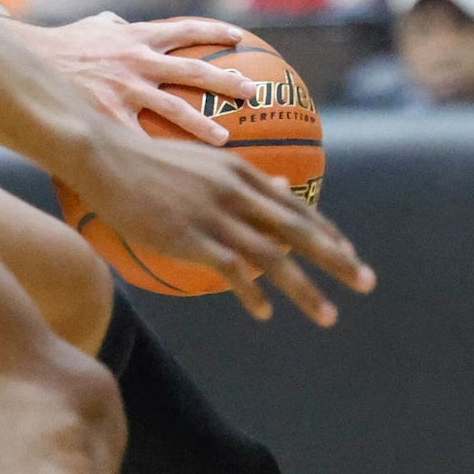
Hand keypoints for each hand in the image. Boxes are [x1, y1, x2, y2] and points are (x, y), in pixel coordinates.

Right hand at [18, 12, 257, 146]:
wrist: (27, 60)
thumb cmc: (61, 44)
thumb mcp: (93, 26)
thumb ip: (114, 27)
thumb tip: (122, 25)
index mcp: (136, 37)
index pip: (184, 29)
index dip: (214, 31)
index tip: (240, 38)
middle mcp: (136, 61)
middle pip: (191, 70)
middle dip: (224, 82)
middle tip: (252, 94)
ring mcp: (123, 90)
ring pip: (172, 108)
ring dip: (201, 126)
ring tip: (226, 143)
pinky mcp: (107, 115)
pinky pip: (137, 138)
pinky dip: (157, 156)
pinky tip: (174, 177)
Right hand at [65, 124, 376, 325]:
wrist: (106, 158)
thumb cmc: (150, 161)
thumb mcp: (204, 164)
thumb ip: (243, 178)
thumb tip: (278, 185)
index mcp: (240, 172)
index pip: (296, 206)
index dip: (328, 232)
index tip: (351, 254)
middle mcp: (235, 192)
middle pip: (298, 230)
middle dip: (337, 259)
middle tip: (367, 282)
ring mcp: (214, 215)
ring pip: (274, 256)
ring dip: (306, 289)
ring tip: (328, 315)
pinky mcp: (190, 235)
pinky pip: (233, 270)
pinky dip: (253, 292)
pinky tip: (265, 312)